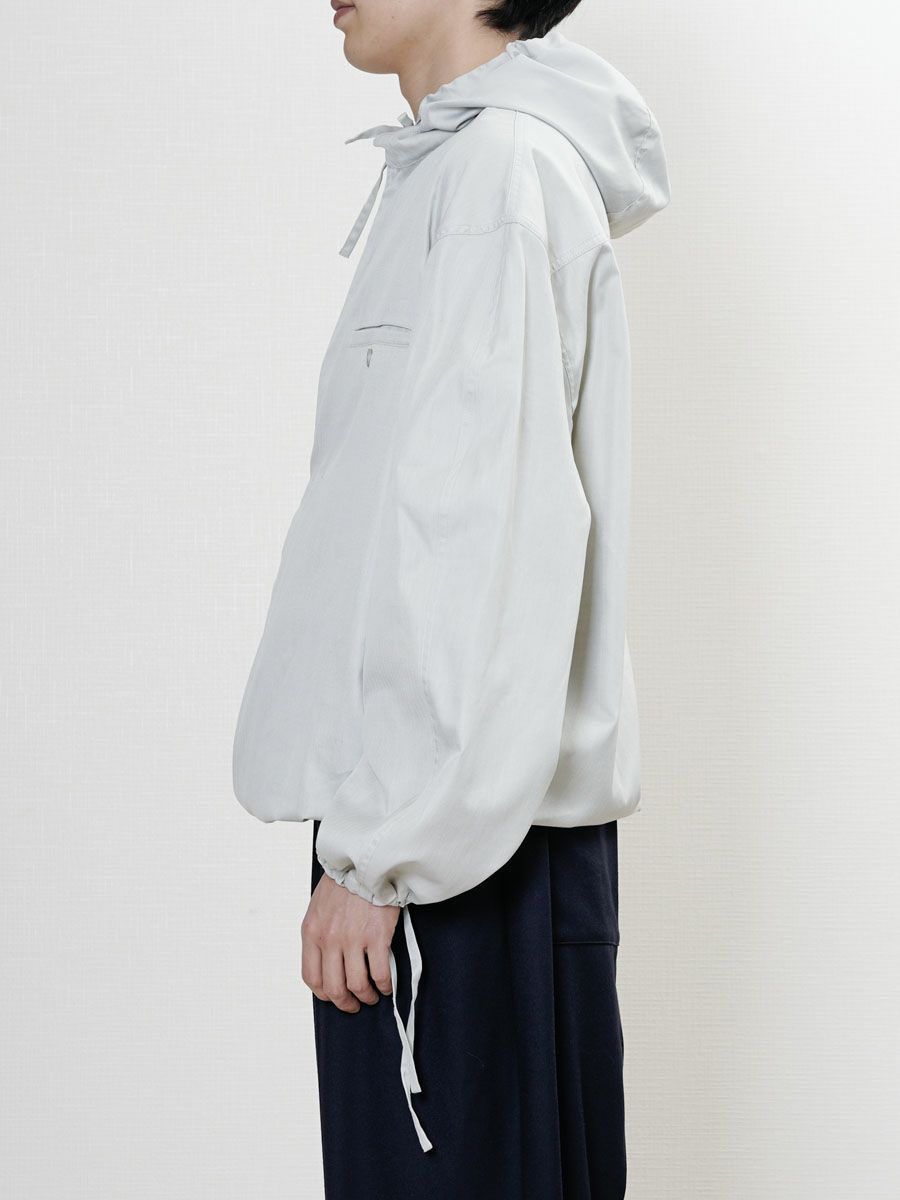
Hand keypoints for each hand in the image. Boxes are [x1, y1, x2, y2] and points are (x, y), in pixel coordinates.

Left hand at [301, 873, 399, 1011]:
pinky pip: (380, 974)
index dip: (324, 993)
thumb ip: (320, 932)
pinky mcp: (377, 937)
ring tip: (373, 995)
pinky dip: (384, 986)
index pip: (311, 977)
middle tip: (354, 1004)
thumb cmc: (346, 881)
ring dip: (366, 996)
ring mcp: (353, 940)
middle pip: (334, 987)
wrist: (366, 860)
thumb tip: (325, 958)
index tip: (334, 996)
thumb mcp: (319, 906)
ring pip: (357, 985)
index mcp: (312, 932)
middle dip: (345, 1002)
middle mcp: (329, 940)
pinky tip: (387, 985)